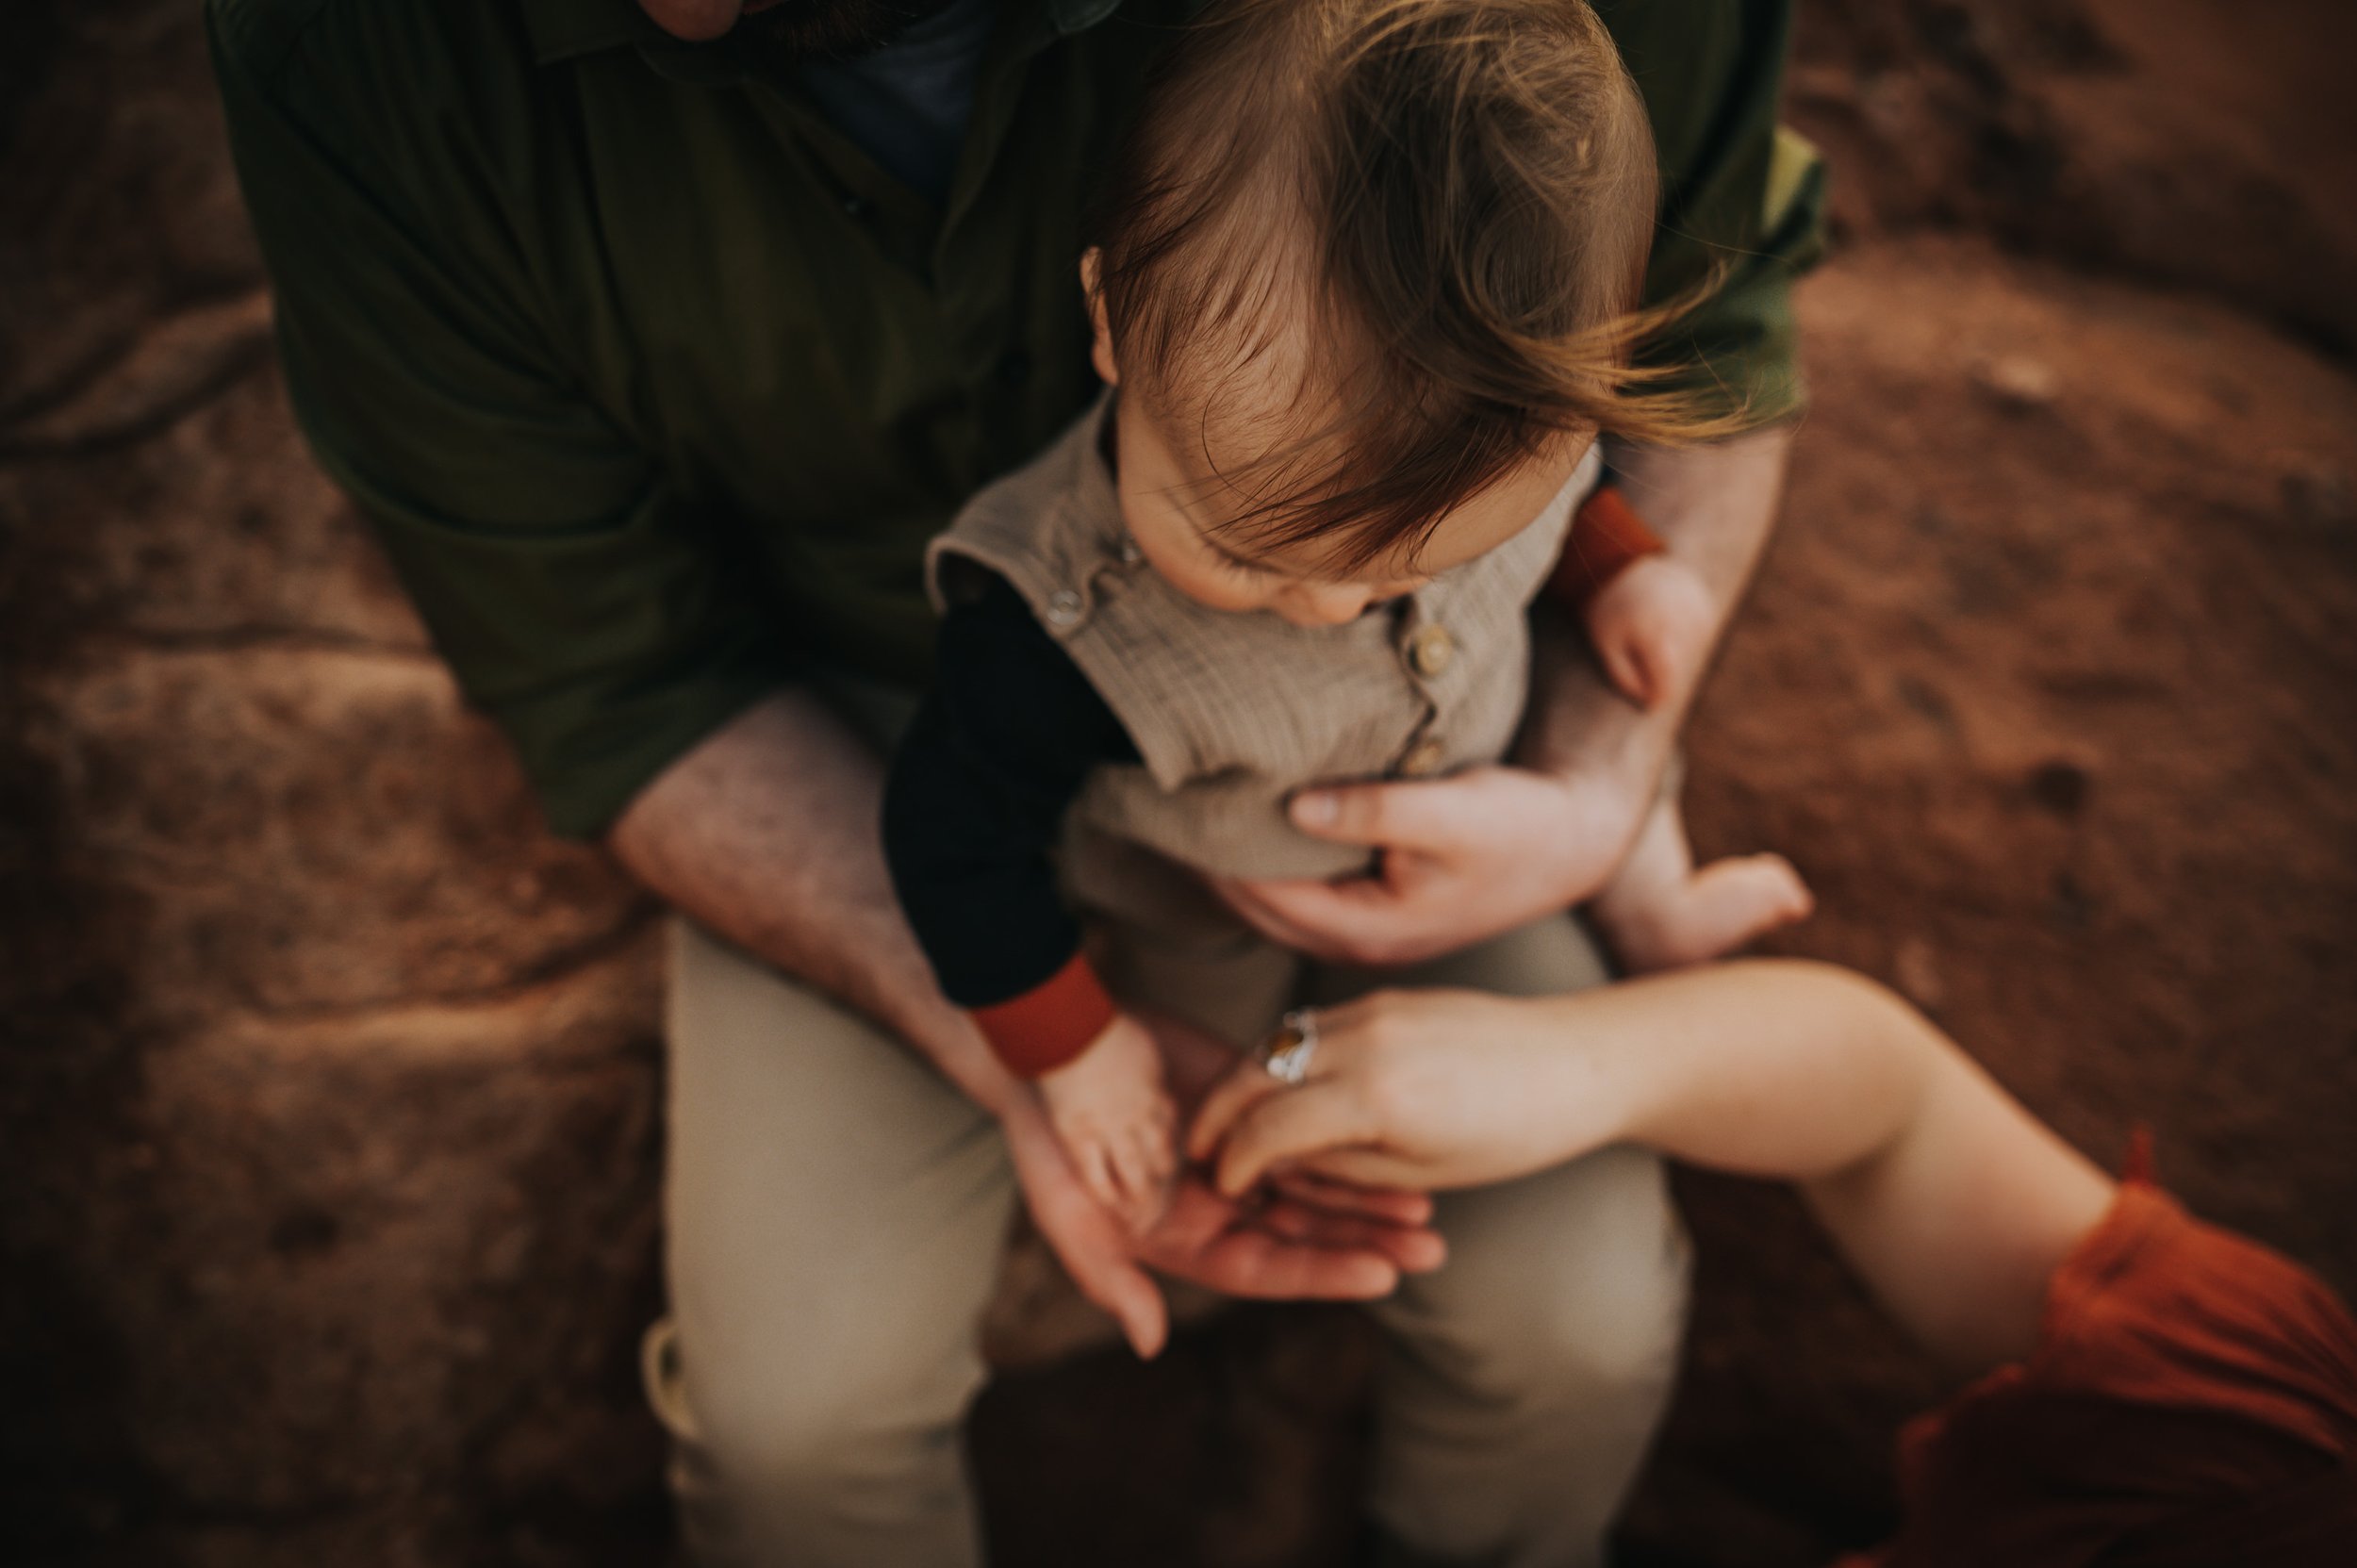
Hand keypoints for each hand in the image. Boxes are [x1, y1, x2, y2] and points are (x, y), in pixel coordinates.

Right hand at [1000, 1010, 1446, 1360]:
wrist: (1049, 1048)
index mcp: (1185, 1240)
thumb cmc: (1046, 1137)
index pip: (1267, 1267)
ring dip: (1369, 1198)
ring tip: (1426, 1210)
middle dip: (1365, 1242)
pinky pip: (1308, 1124)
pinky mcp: (1250, 1102)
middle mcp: (1220, 1205)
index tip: (1380, 1275)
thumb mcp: (1065, 1212)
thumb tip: (1150, 1343)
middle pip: (1306, 1232)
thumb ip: (1108, 1279)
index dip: (1322, 1271)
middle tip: (1430, 1248)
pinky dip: (1347, 1137)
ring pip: (1316, 1183)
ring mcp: (1239, 1154)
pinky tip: (1393, 1144)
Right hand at [1187, 988, 1625, 1195]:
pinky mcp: (1385, 995)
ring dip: (1245, 1080)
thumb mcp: (1420, 1171)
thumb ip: (1339, 1164)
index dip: (1235, 1161)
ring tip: (1233, 1121)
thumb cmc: (1513, 1134)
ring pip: (1277, 1042)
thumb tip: (1279, 1162)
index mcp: (1376, 1098)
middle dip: (1217, 1112)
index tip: (1223, 1183)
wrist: (1580, 1060)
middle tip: (1199, 1148)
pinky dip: (1285, 1057)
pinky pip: (1312, 1025)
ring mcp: (1373, 1008)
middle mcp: (1365, 1041)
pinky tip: (1286, 1087)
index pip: (1267, 1127)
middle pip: (1254, 1072)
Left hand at [1208, 762, 1648, 966]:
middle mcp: (1359, 942)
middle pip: (1256, 910)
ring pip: (1274, 906)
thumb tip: (1294, 808)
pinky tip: (1248, 829)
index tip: (1173, 808)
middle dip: (1210, 865)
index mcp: (1369, 929)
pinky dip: (1268, 866)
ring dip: (1234, 867)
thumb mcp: (1451, 813)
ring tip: (1189, 817)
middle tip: (1159, 810)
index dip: (1215, 856)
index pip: (1263, 897)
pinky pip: (1299, 895)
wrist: (1573, 846)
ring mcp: (1368, 934)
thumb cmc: (1519, 827)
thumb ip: (1374, 811)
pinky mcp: (1378, 915)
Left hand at [1583, 552, 1717, 711]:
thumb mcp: (1605, 646)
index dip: (1659, 698)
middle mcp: (1681, 622)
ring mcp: (1698, 613)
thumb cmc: (1608, 612)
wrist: (1625, 567)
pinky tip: (1664, 623)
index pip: (1667, 681)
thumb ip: (1624, 678)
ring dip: (1672, 656)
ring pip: (1691, 656)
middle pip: (1678, 670)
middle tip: (1637, 652)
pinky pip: (1698, 639)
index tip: (1650, 707)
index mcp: (1654, 632)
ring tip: (1650, 634)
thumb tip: (1651, 703)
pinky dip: (1682, 639)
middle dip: (1659, 673)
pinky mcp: (1706, 608)